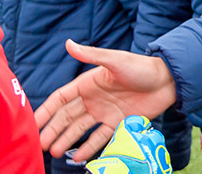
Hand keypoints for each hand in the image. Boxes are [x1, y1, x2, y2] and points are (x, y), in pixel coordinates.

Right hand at [35, 40, 177, 162]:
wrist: (168, 81)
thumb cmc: (141, 67)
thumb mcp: (115, 60)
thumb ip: (91, 54)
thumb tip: (68, 43)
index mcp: (88, 83)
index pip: (61, 98)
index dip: (46, 110)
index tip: (33, 123)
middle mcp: (94, 98)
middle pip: (67, 117)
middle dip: (53, 130)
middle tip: (40, 144)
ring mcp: (105, 112)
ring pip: (80, 129)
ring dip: (67, 140)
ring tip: (54, 152)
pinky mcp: (118, 123)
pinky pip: (100, 137)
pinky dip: (89, 147)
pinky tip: (78, 157)